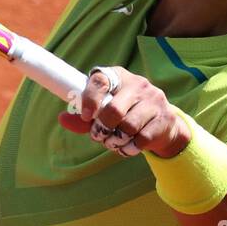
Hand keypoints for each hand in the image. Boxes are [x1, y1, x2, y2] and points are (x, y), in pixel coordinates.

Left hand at [58, 66, 191, 157]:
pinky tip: (127, 146)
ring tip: (113, 143)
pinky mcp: (164, 118)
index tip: (85, 116)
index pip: (100, 81)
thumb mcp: (104, 112)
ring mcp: (153, 100)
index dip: (90, 99)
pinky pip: (142, 139)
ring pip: (128, 127)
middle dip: (102, 129)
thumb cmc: (125, 115)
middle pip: (114, 110)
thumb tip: (62, 118)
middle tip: (99, 136)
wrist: (163, 123)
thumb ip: (83, 118)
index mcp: (118, 77)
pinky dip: (129, 148)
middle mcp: (137, 84)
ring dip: (115, 141)